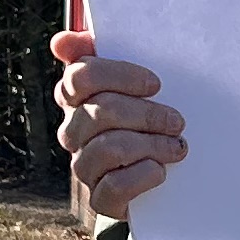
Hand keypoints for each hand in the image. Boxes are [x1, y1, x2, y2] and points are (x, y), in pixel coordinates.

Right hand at [52, 30, 183, 216]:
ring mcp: (84, 166)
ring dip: (151, 144)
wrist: (155, 180)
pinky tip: (161, 171)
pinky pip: (113, 186)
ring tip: (177, 146)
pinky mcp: (99, 199)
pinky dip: (142, 176)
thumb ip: (106, 53)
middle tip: (177, 120)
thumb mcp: (133, 86)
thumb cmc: (144, 121)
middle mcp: (73, 131)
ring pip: (108, 148)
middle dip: (146, 114)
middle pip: (101, 112)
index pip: (80, 77)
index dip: (120, 77)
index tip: (155, 84)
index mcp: (76, 98)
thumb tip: (62, 41)